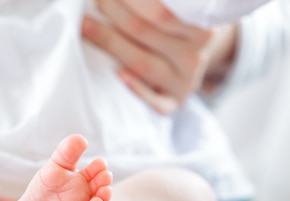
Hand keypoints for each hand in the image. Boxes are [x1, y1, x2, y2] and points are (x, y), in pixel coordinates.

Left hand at [82, 0, 221, 113]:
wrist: (190, 61)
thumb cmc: (176, 28)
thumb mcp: (180, 12)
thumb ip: (164, 6)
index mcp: (203, 26)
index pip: (162, 11)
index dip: (132, 0)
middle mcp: (196, 55)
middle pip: (145, 32)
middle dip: (115, 12)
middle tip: (96, 0)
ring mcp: (185, 82)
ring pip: (143, 62)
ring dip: (110, 42)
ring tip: (86, 26)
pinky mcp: (172, 102)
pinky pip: (155, 102)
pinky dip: (137, 89)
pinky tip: (118, 75)